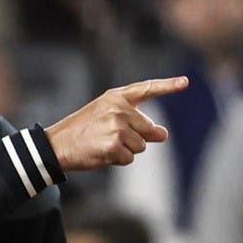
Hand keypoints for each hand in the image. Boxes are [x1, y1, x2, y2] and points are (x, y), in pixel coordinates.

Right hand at [44, 77, 186, 170]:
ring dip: (125, 150)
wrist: (56, 144)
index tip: (185, 82)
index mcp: (116, 97)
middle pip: (148, 129)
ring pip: (141, 146)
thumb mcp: (104, 116)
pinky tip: (101, 153)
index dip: (168, 86)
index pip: (146, 89)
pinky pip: (129, 158)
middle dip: (136, 138)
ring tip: (103, 145)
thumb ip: (135, 121)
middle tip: (111, 138)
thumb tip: (164, 134)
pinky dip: (117, 160)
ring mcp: (117, 127)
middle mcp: (118, 109)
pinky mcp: (114, 145)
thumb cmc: (81, 131)